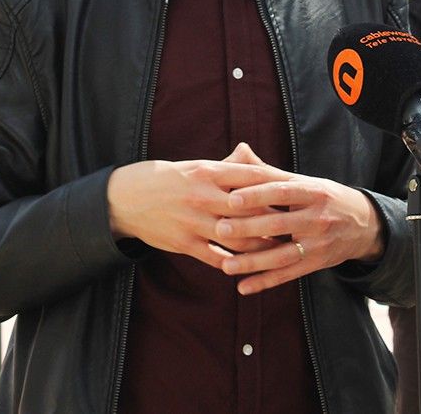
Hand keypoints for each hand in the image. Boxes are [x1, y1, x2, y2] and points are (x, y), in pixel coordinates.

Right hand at [106, 154, 282, 268]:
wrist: (124, 199)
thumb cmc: (164, 179)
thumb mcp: (194, 166)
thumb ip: (224, 166)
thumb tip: (250, 155)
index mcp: (207, 172)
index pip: (251, 178)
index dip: (276, 186)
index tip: (296, 193)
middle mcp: (203, 196)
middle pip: (250, 209)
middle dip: (275, 219)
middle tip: (297, 225)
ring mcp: (194, 222)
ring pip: (238, 238)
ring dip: (261, 245)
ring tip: (280, 249)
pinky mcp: (184, 244)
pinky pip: (217, 258)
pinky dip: (236, 263)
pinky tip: (250, 266)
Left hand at [213, 157, 383, 295]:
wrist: (364, 224)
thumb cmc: (323, 198)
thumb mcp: (305, 181)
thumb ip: (271, 172)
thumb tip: (240, 151)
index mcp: (313, 192)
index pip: (282, 191)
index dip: (257, 195)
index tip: (231, 198)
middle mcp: (318, 218)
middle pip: (280, 224)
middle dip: (249, 228)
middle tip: (220, 229)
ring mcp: (318, 244)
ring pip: (282, 255)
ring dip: (252, 262)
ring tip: (225, 266)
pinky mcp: (316, 264)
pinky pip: (288, 275)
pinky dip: (265, 282)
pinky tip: (243, 288)